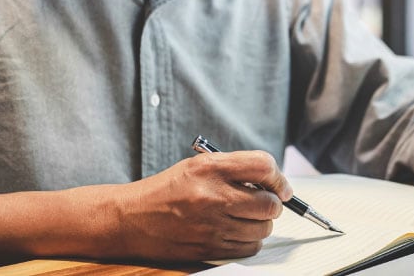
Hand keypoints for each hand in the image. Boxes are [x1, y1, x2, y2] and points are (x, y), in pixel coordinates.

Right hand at [81, 150, 292, 260]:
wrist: (132, 219)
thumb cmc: (167, 190)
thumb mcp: (197, 165)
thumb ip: (234, 169)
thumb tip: (273, 182)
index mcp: (209, 168)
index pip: (263, 166)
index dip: (278, 178)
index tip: (281, 186)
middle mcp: (212, 195)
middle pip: (269, 203)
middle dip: (272, 204)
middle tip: (263, 202)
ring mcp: (211, 225)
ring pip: (263, 228)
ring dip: (261, 224)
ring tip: (245, 217)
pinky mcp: (209, 248)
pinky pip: (249, 248)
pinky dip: (249, 241)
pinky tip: (236, 232)